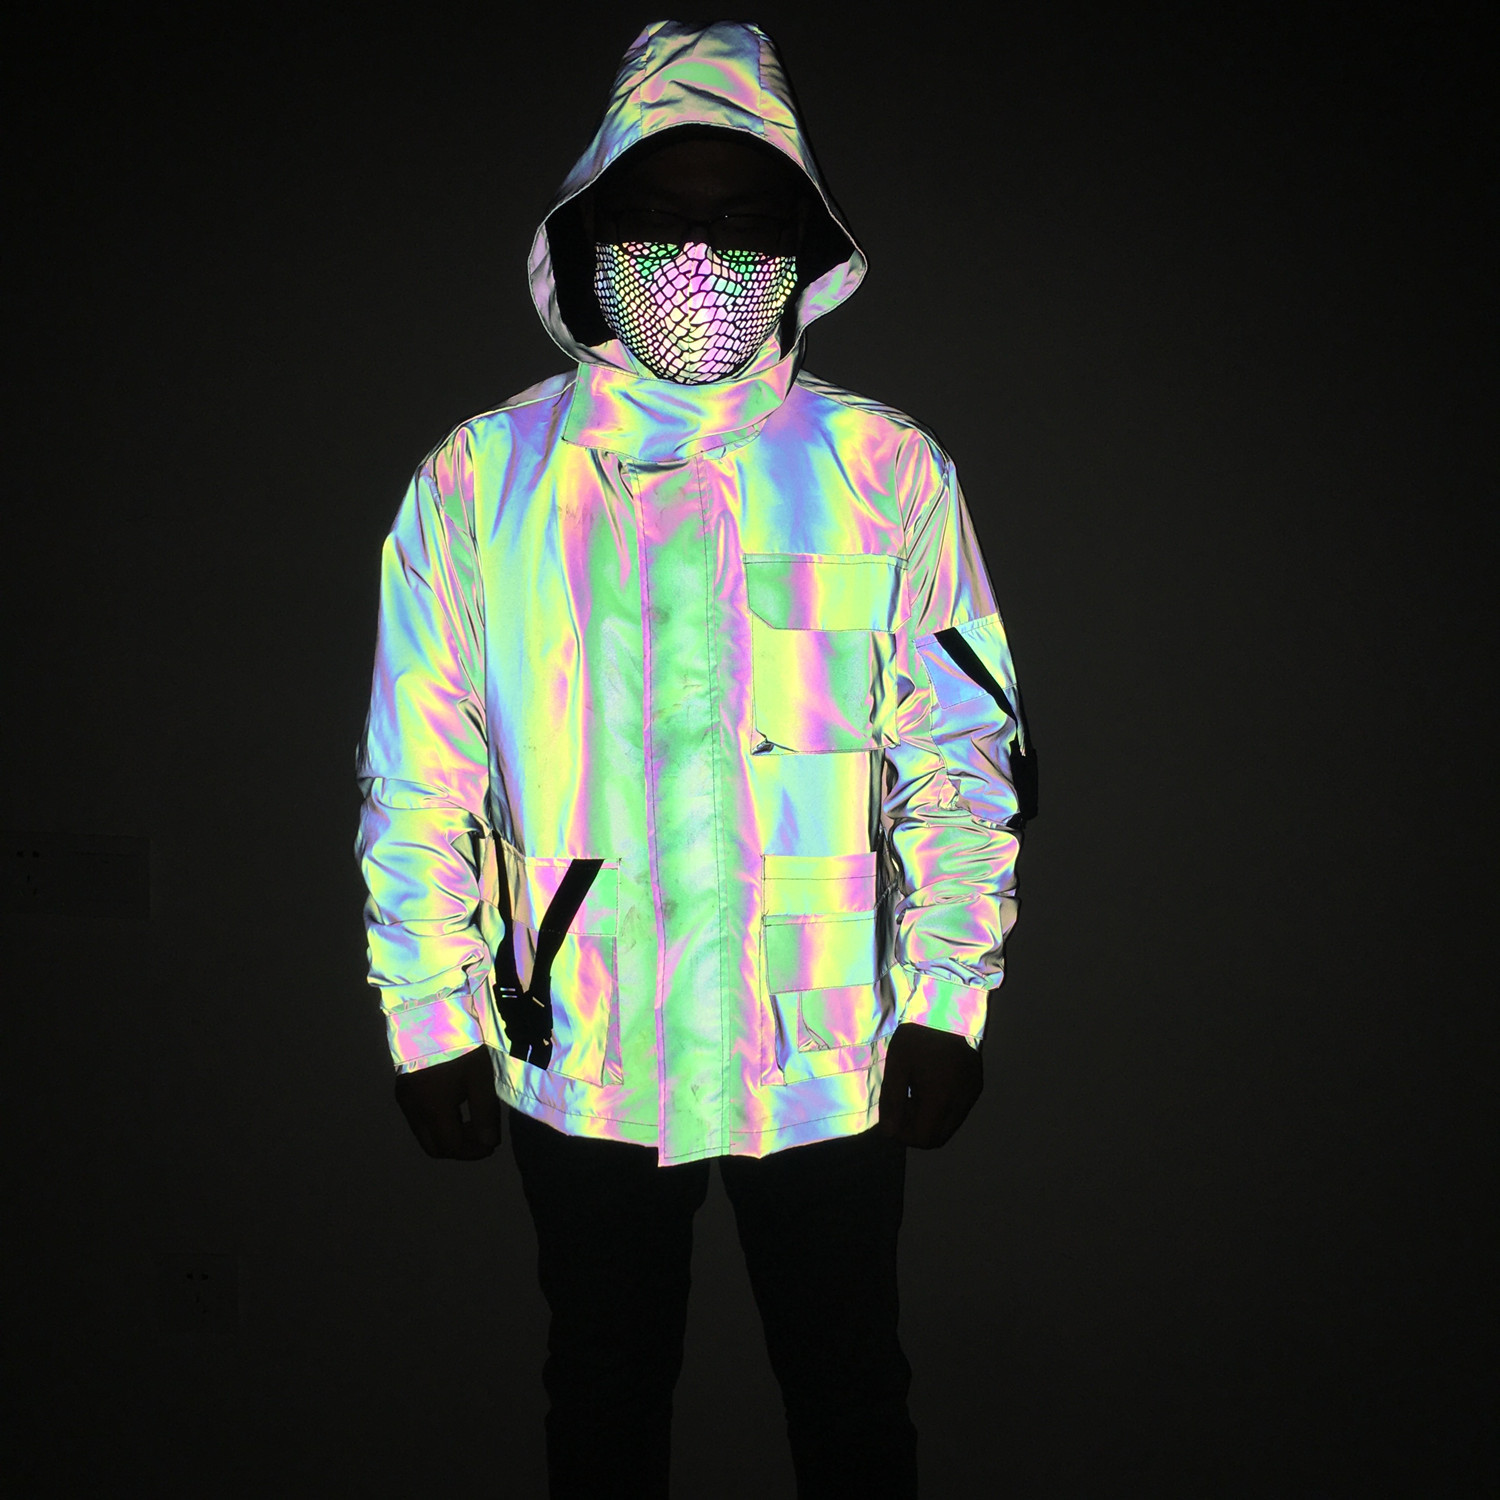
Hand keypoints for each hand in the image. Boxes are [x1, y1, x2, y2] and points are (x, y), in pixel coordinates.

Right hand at [393, 1045, 502, 1159]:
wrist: (429, 1013)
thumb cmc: (460, 1045)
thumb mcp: (480, 1077)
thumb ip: (485, 1113)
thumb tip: (488, 1143)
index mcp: (433, 1110)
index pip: (452, 1147)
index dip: (474, 1152)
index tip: (491, 1143)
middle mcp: (413, 1111)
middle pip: (434, 1147)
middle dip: (459, 1148)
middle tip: (480, 1136)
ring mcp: (404, 1101)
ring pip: (424, 1135)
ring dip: (447, 1136)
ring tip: (470, 1120)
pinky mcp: (402, 1090)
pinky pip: (418, 1120)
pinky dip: (436, 1124)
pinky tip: (453, 1107)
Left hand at [877, 1022, 982, 1148]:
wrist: (946, 1009)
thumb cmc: (918, 1036)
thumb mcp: (897, 1067)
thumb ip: (892, 1102)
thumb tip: (889, 1132)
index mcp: (940, 1099)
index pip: (923, 1138)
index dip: (904, 1136)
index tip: (892, 1120)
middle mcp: (961, 1102)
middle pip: (939, 1137)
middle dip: (917, 1131)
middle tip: (902, 1108)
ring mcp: (972, 1094)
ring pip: (950, 1125)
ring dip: (931, 1121)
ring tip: (915, 1095)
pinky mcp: (976, 1085)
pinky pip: (959, 1109)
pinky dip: (943, 1109)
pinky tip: (931, 1086)